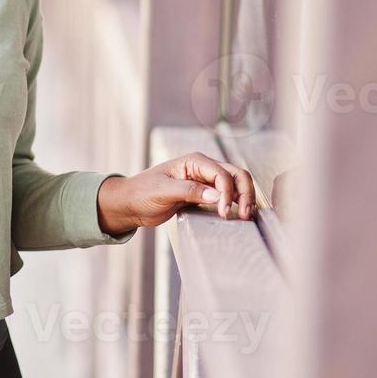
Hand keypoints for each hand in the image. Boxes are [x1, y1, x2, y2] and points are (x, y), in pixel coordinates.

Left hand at [97, 152, 259, 233]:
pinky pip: (226, 196)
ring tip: (246, 216)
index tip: (224, 211)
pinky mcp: (203, 194)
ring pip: (234, 185)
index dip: (227, 192)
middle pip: (235, 175)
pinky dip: (235, 203)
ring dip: (243, 198)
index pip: (221, 174)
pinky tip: (238, 214)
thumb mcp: (163, 191)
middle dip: (244, 193)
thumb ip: (189, 191)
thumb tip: (216, 195)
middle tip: (246, 214)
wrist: (130, 204)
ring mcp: (205, 181)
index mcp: (194, 161)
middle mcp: (203, 168)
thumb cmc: (141, 193)